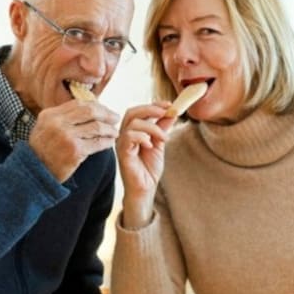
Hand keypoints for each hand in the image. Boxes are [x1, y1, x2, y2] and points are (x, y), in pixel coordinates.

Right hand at [29, 99, 119, 182]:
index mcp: (50, 115)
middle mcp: (57, 123)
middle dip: (106, 114)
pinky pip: (97, 143)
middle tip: (115, 118)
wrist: (34, 174)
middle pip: (90, 111)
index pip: (78, 104)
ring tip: (114, 132)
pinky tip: (110, 142)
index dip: (95, 105)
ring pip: (96, 127)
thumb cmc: (41, 152)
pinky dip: (107, 142)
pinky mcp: (75, 151)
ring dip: (109, 129)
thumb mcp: (44, 128)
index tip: (104, 110)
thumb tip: (86, 109)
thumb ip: (61, 118)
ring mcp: (66, 136)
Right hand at [115, 102, 174, 227]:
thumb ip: (162, 127)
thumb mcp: (160, 143)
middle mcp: (125, 135)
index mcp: (133, 131)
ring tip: (163, 138)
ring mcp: (122, 144)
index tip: (169, 105)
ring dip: (152, 127)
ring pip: (132, 123)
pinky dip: (142, 137)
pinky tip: (151, 145)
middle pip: (132, 112)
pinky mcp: (122, 153)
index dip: (153, 105)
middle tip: (166, 112)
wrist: (146, 189)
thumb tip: (171, 112)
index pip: (139, 111)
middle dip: (150, 109)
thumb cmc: (149, 168)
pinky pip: (128, 137)